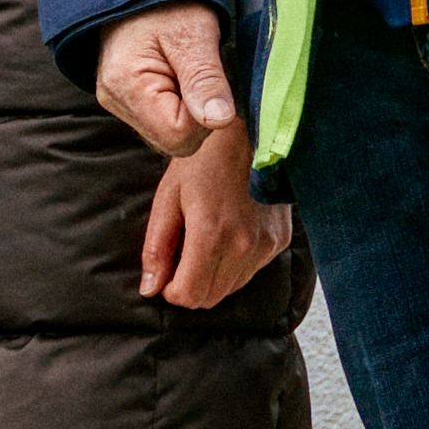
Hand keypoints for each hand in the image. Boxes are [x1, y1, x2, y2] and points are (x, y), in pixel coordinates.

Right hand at [92, 2, 236, 156]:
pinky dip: (178, 107)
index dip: (205, 117)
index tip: (208, 81)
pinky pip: (161, 123)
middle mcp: (115, 102)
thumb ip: (205, 80)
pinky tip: (177, 78)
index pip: (179, 136)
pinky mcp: (125, 101)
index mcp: (128, 87)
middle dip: (198, 116)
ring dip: (189, 111)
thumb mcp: (193, 35)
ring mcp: (117, 103)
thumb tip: (220, 121)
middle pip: (173, 141)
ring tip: (186, 71)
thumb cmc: (167, 3)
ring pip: (168, 135)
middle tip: (199, 73)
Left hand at [139, 127, 285, 309]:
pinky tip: (228, 232)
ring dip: (212, 276)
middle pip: (210, 298)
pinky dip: (234, 263)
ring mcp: (266, 244)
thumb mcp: (169, 196)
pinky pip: (251, 271)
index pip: (189, 296)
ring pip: (231, 288)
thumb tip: (149, 288)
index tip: (167, 271)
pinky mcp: (280, 240)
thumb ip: (157, 247)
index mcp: (211, 234)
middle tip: (181, 255)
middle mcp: (244, 246)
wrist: (252, 130)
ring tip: (204, 240)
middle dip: (189, 286)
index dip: (171, 290)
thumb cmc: (203, 158)